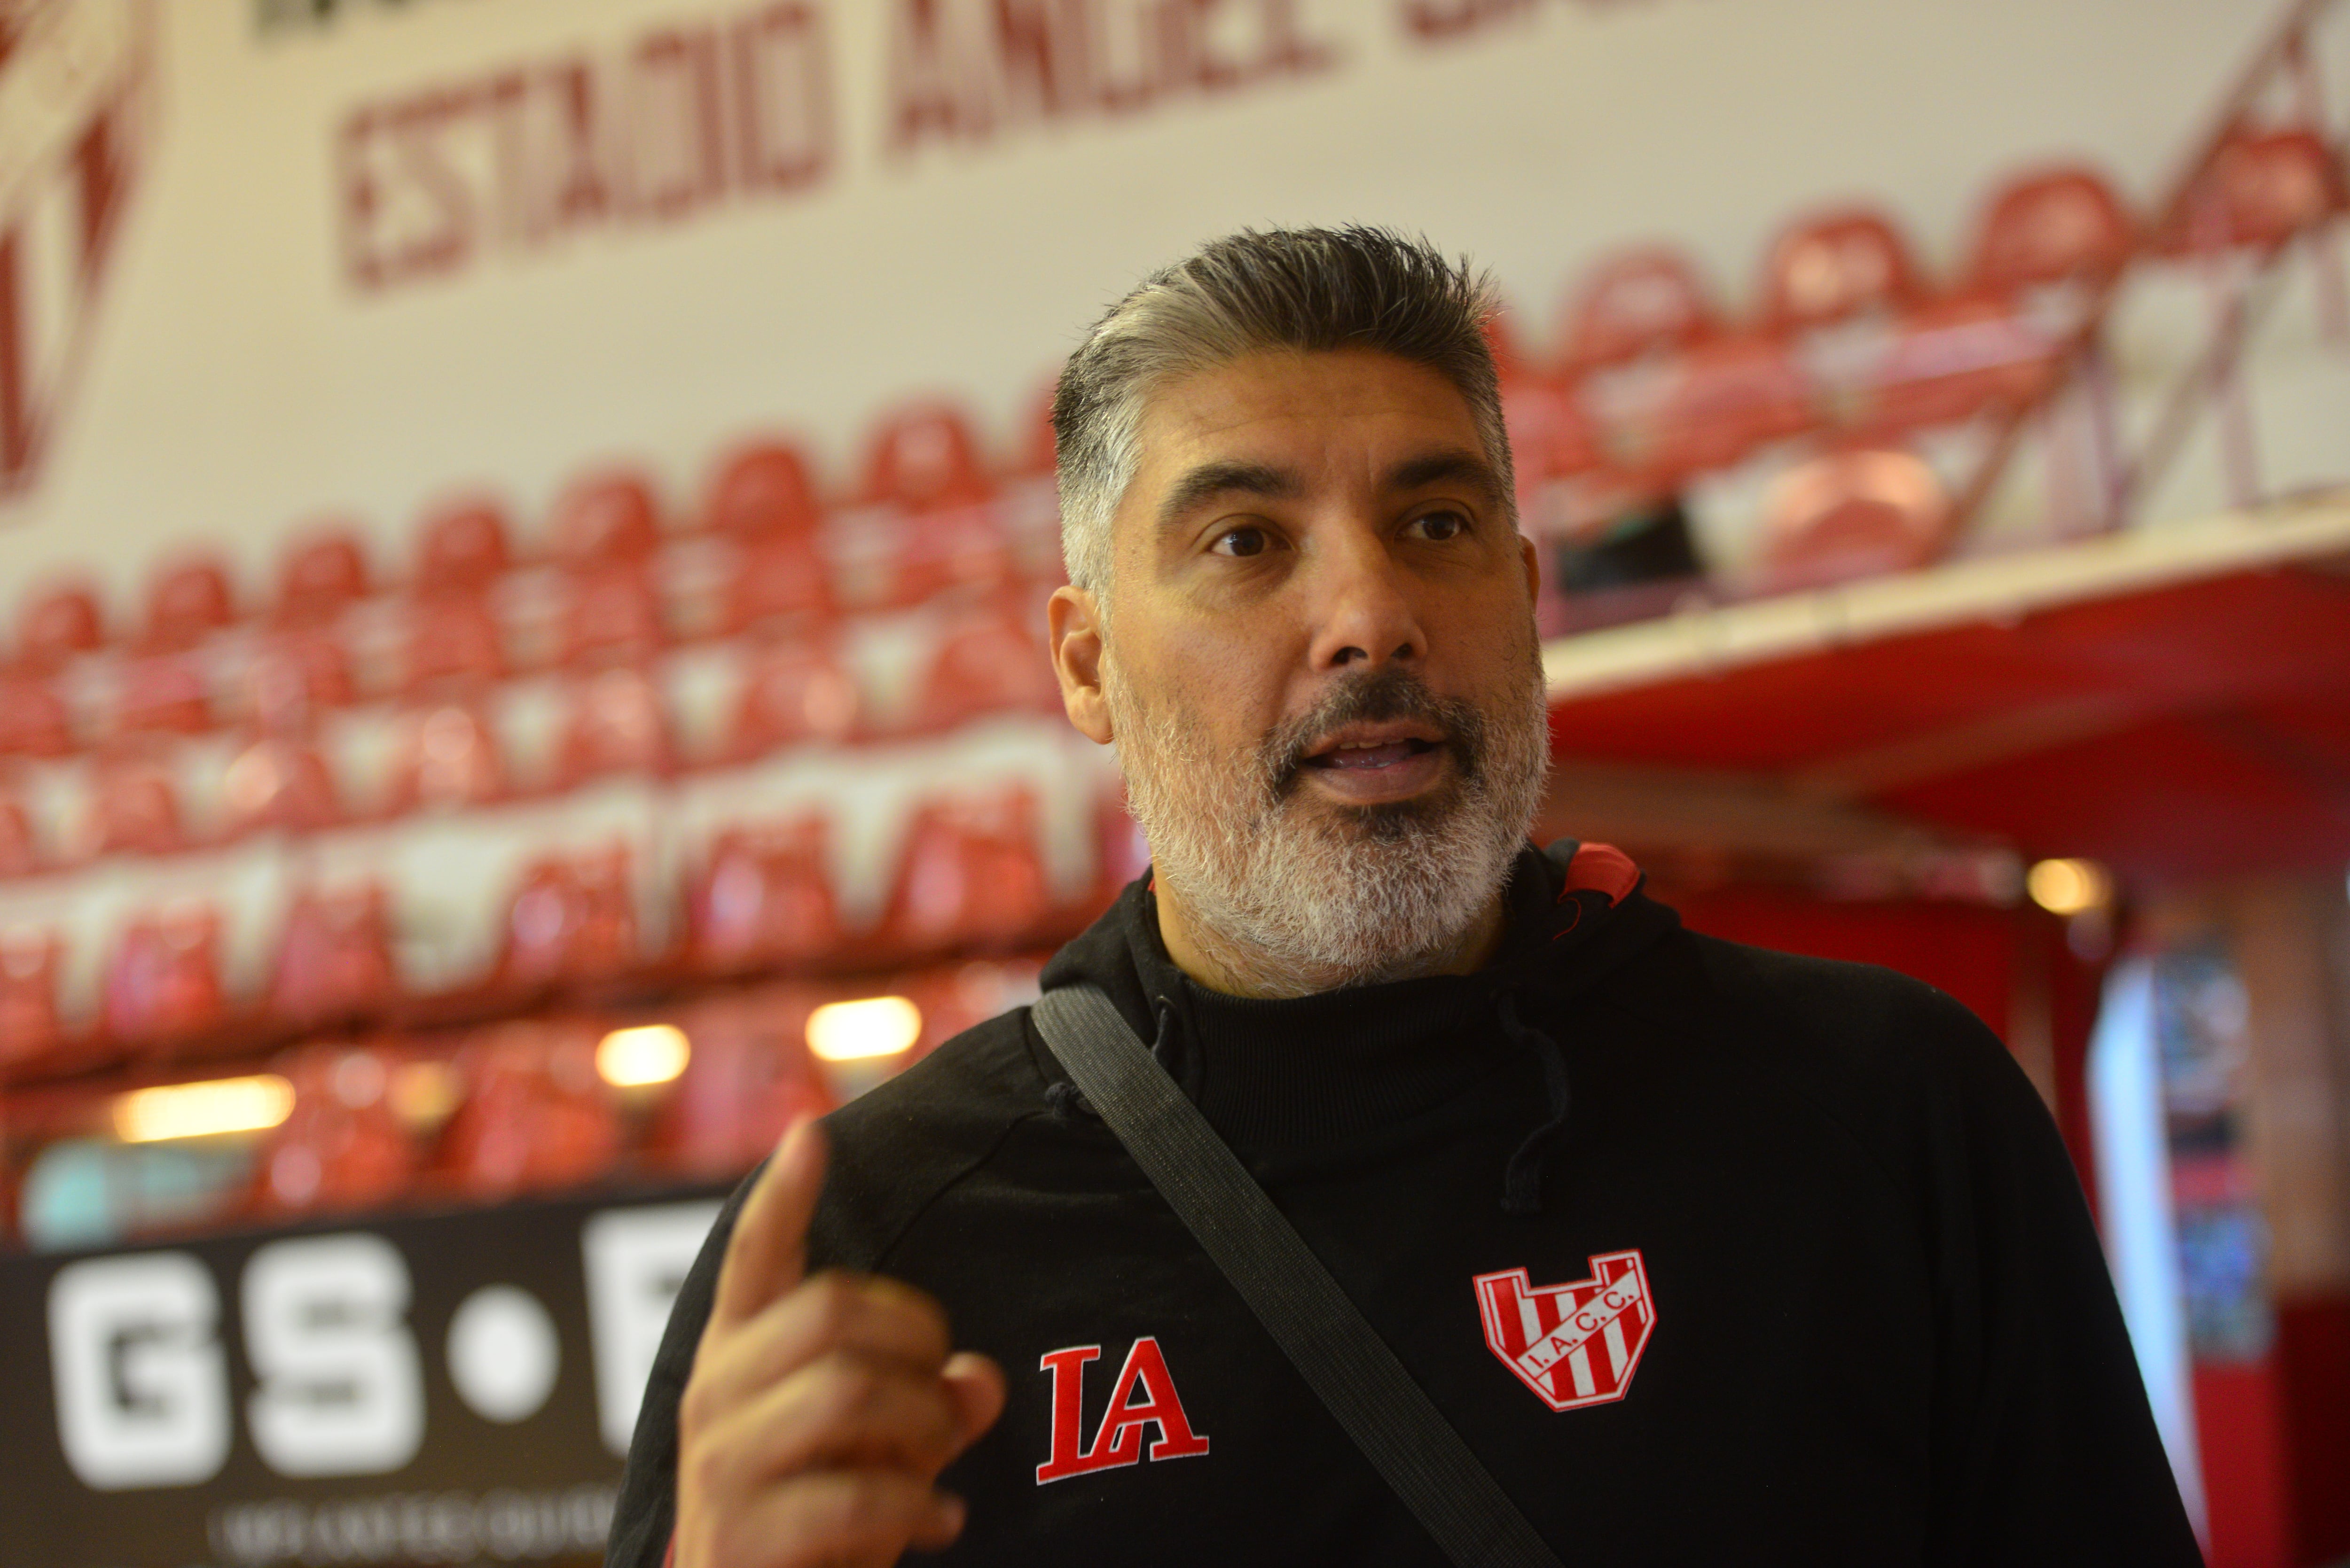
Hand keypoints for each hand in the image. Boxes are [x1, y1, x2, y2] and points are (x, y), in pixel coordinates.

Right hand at [674, 1120, 1006, 1566]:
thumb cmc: (813, 1527)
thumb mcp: (879, 1452)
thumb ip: (927, 1405)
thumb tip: (982, 1383)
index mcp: (737, 1358)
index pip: (755, 1258)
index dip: (783, 1197)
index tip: (810, 1132)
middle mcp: (713, 1397)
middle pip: (828, 1311)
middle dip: (913, 1341)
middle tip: (941, 1395)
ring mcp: (718, 1467)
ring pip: (846, 1391)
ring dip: (920, 1426)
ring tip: (936, 1467)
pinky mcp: (740, 1539)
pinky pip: (855, 1494)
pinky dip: (917, 1508)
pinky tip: (937, 1523)